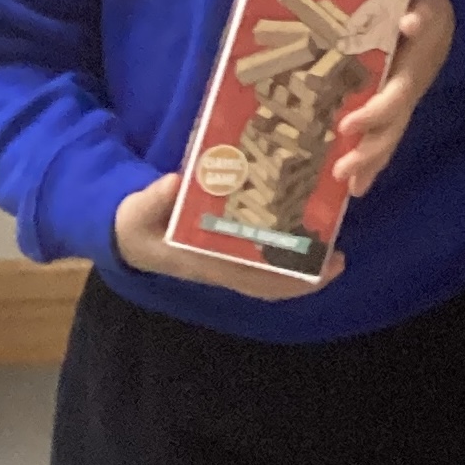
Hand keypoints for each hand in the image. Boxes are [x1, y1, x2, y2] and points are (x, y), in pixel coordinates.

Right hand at [111, 171, 341, 300]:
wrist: (124, 231)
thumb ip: (153, 199)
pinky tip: (302, 224)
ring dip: (300, 262)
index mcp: (204, 262)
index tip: (323, 271)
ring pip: (270, 270)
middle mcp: (221, 265)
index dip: (289, 281)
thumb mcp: (137, 212)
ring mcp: (225, 257)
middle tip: (340, 257)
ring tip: (330, 239)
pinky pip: (261, 254)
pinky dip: (284, 246)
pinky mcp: (226, 244)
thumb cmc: (135, 223)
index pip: (254, 280)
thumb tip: (175, 184)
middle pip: (270, 281)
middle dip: (306, 275)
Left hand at [334, 0, 454, 197]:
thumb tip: (410, 22)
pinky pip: (385, 136)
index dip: (372, 115)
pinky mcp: (397, 106)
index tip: (345, 125)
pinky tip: (354, 185)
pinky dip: (372, 162)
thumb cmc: (427, 8)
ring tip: (349, 188)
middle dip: (368, 153)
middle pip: (390, 130)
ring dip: (370, 164)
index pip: (393, 99)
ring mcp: (404, 102)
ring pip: (388, 138)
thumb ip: (420, 13)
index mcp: (411, 72)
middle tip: (340, 172)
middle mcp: (408, 93)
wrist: (448, 16)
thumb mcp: (427, 4)